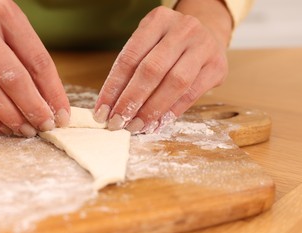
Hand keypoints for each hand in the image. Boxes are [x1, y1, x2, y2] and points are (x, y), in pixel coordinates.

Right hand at [0, 0, 69, 136]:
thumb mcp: (5, 17)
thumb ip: (23, 50)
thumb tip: (45, 94)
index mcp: (5, 13)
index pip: (38, 61)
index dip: (54, 92)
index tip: (63, 113)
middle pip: (14, 78)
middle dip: (34, 108)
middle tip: (46, 126)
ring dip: (11, 116)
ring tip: (26, 131)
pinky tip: (0, 126)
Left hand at [94, 4, 230, 133]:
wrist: (208, 33)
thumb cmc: (170, 44)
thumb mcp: (149, 44)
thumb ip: (132, 70)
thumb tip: (111, 107)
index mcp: (158, 20)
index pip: (129, 58)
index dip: (113, 87)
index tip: (101, 111)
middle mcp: (182, 29)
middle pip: (151, 70)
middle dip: (131, 101)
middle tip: (117, 122)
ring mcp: (203, 46)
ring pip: (174, 83)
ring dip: (152, 110)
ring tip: (137, 126)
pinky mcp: (217, 66)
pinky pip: (191, 94)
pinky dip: (172, 111)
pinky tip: (157, 123)